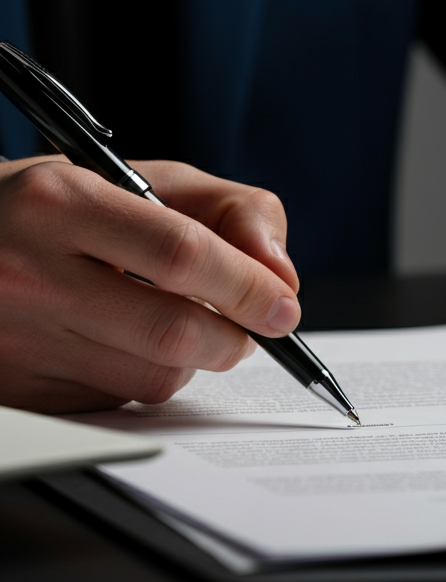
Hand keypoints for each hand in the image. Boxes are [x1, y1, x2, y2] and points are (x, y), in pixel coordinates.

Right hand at [0, 157, 300, 412]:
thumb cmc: (67, 208)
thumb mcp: (145, 179)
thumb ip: (230, 211)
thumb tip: (281, 278)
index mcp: (61, 203)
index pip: (181, 253)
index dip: (247, 286)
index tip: (283, 308)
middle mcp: (28, 272)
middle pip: (172, 331)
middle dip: (233, 338)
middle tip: (248, 329)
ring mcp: (16, 340)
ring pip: (151, 380)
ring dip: (191, 361)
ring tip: (170, 320)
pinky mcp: (18, 391)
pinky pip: (116, 401)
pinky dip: (144, 377)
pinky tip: (121, 342)